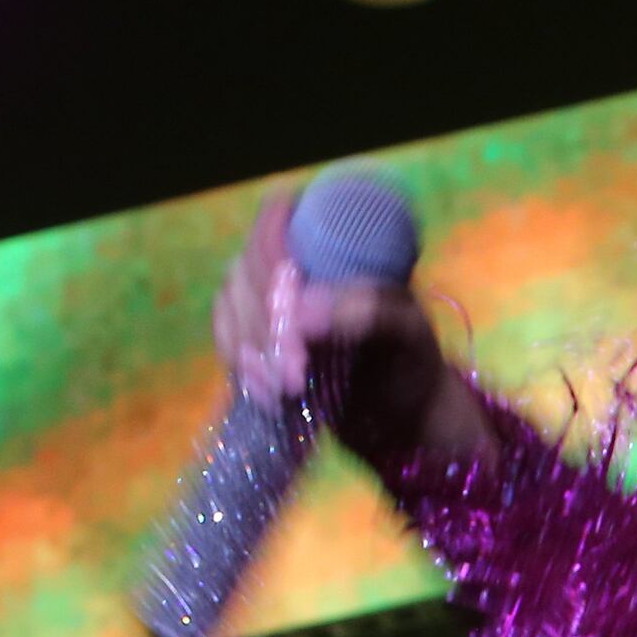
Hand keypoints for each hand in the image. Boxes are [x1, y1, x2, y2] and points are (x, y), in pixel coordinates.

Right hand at [210, 185, 493, 468]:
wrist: (401, 414)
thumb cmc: (410, 363)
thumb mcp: (406, 333)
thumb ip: (369, 313)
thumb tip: (301, 314)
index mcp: (334, 242)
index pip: (276, 222)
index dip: (270, 261)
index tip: (292, 319)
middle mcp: (296, 260)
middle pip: (247, 268)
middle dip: (263, 325)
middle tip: (295, 377)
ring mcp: (270, 296)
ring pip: (231, 302)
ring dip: (251, 348)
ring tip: (285, 391)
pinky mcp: (256, 333)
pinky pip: (225, 333)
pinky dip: (238, 362)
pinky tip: (263, 391)